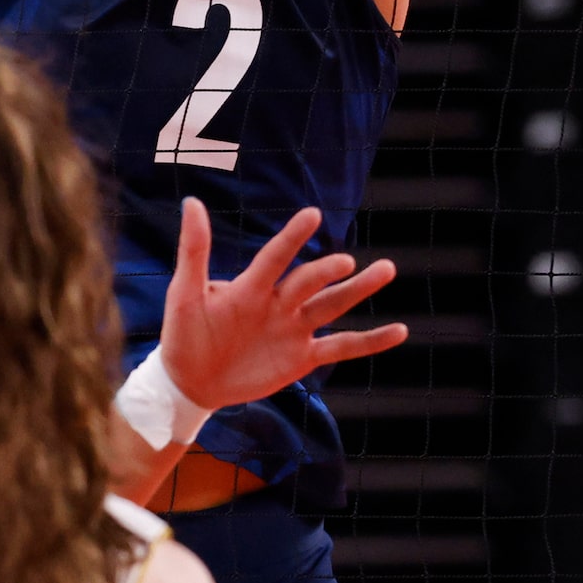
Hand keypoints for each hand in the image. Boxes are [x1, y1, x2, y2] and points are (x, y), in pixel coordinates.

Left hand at [159, 201, 406, 414]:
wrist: (189, 381)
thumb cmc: (183, 334)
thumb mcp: (184, 295)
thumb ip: (194, 251)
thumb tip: (192, 202)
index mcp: (251, 287)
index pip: (275, 258)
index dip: (292, 239)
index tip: (312, 215)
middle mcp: (278, 303)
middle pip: (309, 282)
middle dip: (327, 272)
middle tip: (345, 263)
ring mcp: (293, 330)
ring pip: (331, 306)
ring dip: (357, 290)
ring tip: (385, 270)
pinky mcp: (302, 358)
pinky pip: (341, 347)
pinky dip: (370, 341)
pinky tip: (399, 331)